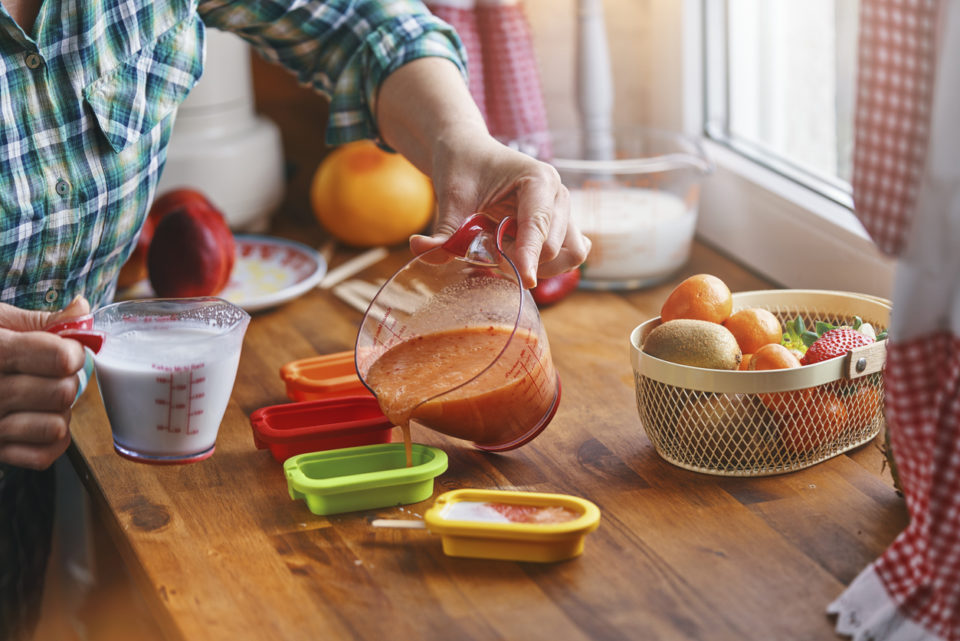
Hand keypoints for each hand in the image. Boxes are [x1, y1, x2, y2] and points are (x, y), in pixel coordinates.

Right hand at [0, 296, 90, 468]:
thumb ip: (41, 321)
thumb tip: (82, 308)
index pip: (59, 358)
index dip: (73, 352)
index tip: (66, 350)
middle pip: (63, 393)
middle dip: (66, 382)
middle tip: (50, 376)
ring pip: (56, 426)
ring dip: (58, 413)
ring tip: (40, 400)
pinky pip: (43, 456)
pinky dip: (50, 441)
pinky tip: (36, 421)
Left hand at [375, 57, 590, 288]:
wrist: (468, 152)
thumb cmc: (463, 167)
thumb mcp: (450, 197)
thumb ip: (442, 230)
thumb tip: (419, 249)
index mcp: (538, 179)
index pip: (539, 226)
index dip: (530, 256)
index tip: (523, 280)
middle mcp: (558, 194)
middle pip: (555, 246)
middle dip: (525, 261)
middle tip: (491, 258)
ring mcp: (562, 210)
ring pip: (570, 254)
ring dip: (540, 265)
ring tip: (506, 255)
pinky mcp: (561, 224)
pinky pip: (569, 254)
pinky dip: (548, 264)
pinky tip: (520, 255)